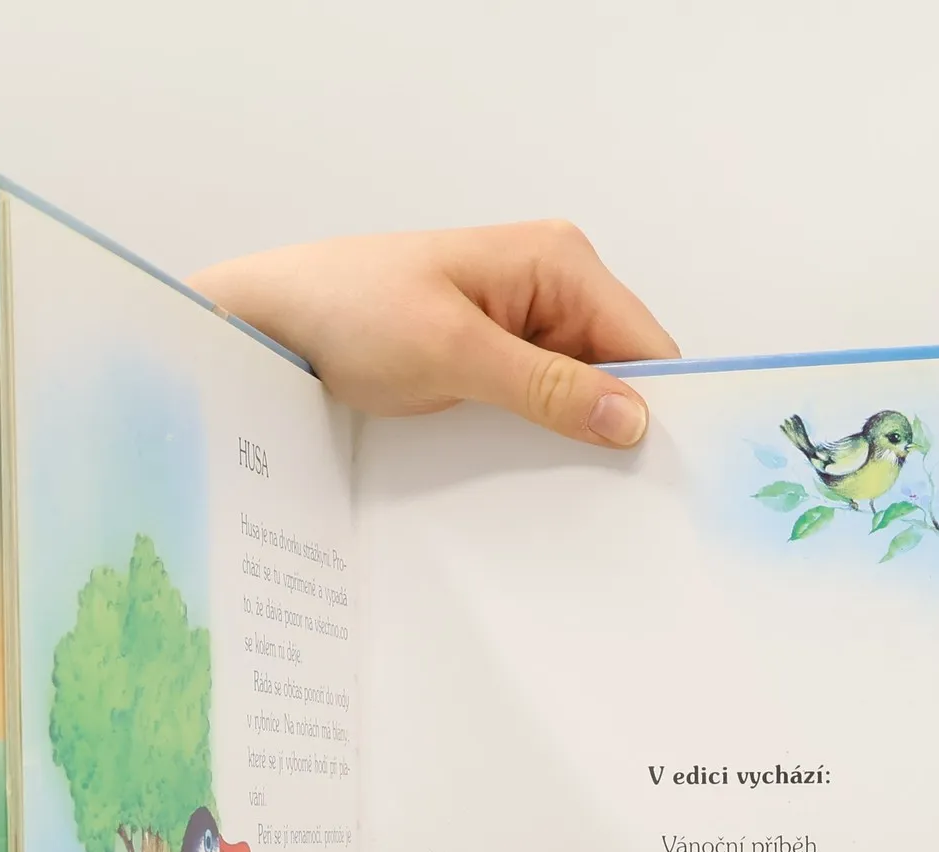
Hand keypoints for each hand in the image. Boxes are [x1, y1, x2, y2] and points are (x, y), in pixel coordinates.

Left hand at [190, 219, 678, 448]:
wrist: (275, 321)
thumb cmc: (349, 310)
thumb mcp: (453, 352)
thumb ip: (547, 387)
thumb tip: (631, 417)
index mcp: (558, 262)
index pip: (645, 344)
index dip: (661, 408)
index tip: (663, 475)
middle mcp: (554, 287)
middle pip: (623, 374)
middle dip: (619, 431)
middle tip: (618, 502)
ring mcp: (527, 326)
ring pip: (586, 398)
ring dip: (578, 442)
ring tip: (574, 494)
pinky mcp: (499, 361)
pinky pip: (546, 406)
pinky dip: (546, 440)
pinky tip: (537, 475)